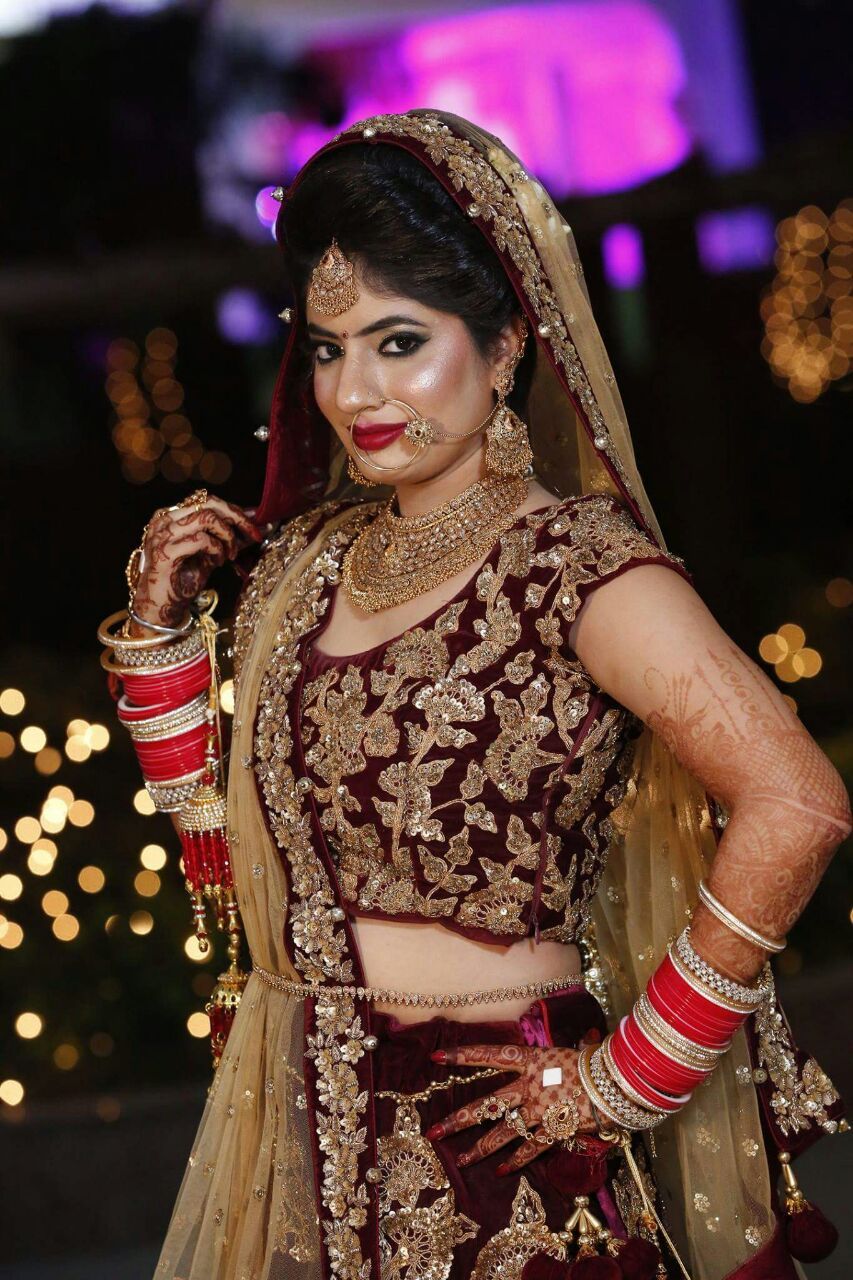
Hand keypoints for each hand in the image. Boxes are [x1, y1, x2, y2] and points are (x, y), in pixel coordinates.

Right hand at [130, 494, 262, 630]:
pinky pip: (201, 540)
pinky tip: (218, 562)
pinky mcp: (165, 553)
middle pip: (208, 504)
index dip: (235, 510)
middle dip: (237, 518)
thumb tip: (260, 526)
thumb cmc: (183, 580)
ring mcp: (162, 535)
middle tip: (253, 534)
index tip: (256, 523)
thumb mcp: (212, 554)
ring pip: (206, 518)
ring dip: (227, 535)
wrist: (160, 608)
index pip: (207, 501)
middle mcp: (164, 520)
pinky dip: (216, 549)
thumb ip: (230, 538)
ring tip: (229, 554)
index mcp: (171, 516)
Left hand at [425, 1043, 598, 1175]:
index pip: (490, 1055)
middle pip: (486, 1103)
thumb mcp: (569, 1051)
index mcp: (532, 1059)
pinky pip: (529, 1149)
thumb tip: (561, 1051)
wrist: (618, 1081)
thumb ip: (554, 1059)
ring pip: (502, 1132)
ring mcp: (539, 1110)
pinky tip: (501, 1171)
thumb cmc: (596, 1062)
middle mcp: (530, 1084)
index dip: (463, 1055)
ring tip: (459, 1161)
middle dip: (458, 1119)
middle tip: (434, 1132)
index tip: (438, 1057)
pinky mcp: (553, 1130)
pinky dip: (515, 1161)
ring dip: (479, 1149)